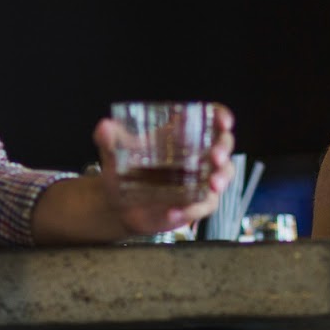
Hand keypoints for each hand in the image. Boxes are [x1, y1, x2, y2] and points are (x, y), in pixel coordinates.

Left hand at [92, 103, 235, 235]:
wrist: (117, 204)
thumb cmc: (123, 170)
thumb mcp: (113, 152)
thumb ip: (109, 138)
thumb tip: (104, 126)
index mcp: (183, 135)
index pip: (211, 120)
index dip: (221, 118)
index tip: (223, 122)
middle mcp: (197, 156)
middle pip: (224, 146)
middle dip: (224, 149)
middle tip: (215, 157)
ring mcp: (199, 181)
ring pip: (224, 176)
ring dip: (222, 178)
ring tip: (211, 185)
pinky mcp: (195, 205)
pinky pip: (203, 207)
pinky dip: (191, 210)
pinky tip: (174, 212)